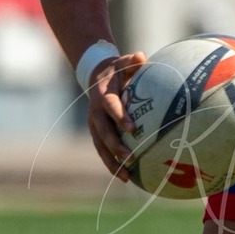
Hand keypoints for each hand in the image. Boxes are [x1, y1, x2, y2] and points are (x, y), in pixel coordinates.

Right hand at [85, 50, 147, 179]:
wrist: (95, 76)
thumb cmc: (117, 70)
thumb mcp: (123, 62)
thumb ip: (132, 61)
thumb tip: (141, 56)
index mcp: (103, 96)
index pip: (111, 107)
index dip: (120, 117)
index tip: (133, 129)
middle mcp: (95, 113)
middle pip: (104, 132)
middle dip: (115, 147)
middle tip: (130, 158)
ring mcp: (94, 125)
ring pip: (101, 147)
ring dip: (112, 162)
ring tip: (126, 177)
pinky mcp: (96, 134)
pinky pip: (103, 151)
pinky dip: (112, 164)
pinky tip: (126, 177)